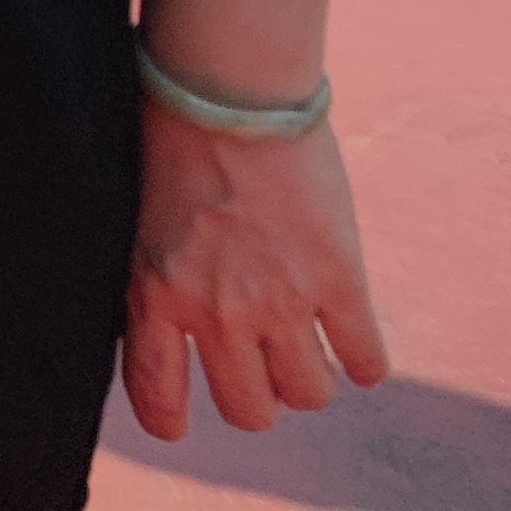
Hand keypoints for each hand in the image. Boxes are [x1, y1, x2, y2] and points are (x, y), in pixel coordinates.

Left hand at [122, 102, 388, 439]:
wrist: (230, 87)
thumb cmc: (176, 135)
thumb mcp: (144, 219)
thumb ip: (162, 278)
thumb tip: (173, 328)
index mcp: (154, 294)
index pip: (157, 395)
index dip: (171, 420)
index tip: (183, 423)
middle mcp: (216, 312)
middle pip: (250, 410)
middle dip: (260, 398)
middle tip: (265, 367)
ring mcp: (281, 302)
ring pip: (310, 396)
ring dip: (311, 377)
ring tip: (309, 345)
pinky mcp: (339, 282)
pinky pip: (366, 361)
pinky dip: (365, 359)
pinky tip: (356, 339)